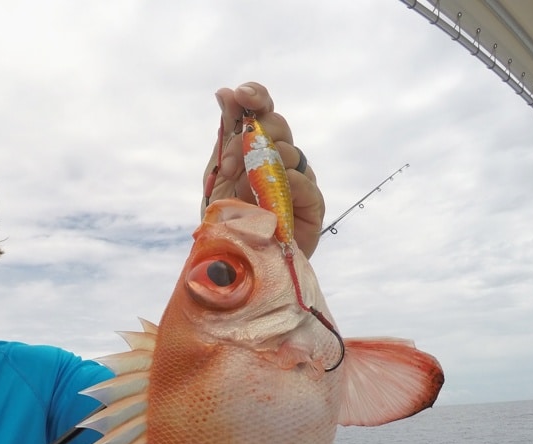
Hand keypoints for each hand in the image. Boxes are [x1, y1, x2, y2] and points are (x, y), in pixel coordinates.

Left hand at [203, 82, 325, 256]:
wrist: (236, 262)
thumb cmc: (229, 219)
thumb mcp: (219, 176)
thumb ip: (225, 137)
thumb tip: (225, 92)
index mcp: (258, 148)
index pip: (264, 111)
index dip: (256, 97)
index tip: (242, 94)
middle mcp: (283, 159)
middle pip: (279, 125)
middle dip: (254, 134)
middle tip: (231, 161)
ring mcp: (300, 180)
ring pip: (291, 152)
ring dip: (263, 168)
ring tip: (245, 193)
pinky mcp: (313, 205)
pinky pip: (304, 182)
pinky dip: (287, 185)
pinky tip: (273, 197)